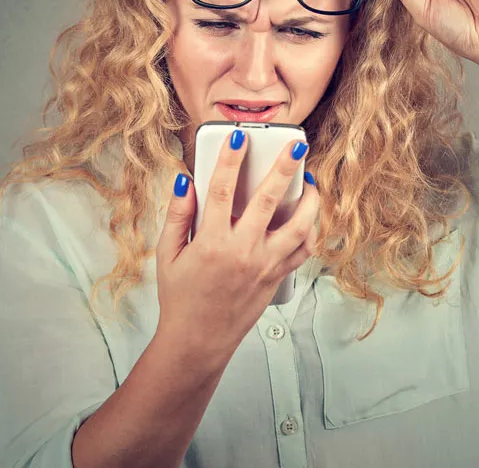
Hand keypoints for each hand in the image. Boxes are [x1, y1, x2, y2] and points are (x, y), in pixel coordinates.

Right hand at [154, 131, 318, 364]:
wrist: (198, 340)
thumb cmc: (181, 296)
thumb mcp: (167, 255)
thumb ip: (178, 215)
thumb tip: (185, 181)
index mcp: (211, 243)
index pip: (220, 190)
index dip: (230, 159)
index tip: (239, 137)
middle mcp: (242, 251)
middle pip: (268, 200)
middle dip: (285, 168)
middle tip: (296, 145)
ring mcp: (264, 265)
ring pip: (298, 226)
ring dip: (309, 200)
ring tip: (311, 180)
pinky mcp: (276, 277)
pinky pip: (302, 251)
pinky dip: (310, 231)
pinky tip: (308, 216)